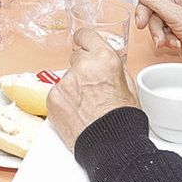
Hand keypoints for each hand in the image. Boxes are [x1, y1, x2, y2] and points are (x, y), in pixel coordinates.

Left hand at [47, 26, 136, 149]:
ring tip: (87, 107)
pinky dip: (64, 101)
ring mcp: (64, 82)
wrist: (111, 146)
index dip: (85, 40)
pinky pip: (57, 93)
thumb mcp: (129, 85)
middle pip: (76, 57)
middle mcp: (82, 67)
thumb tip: (105, 60)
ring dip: (74, 88)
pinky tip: (78, 113)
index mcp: (104, 59)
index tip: (82, 43)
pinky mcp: (52, 98)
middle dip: (82, 69)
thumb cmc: (124, 119)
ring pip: (67, 78)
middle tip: (92, 88)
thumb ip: (114, 67)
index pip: (86, 35)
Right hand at [123, 0, 181, 69]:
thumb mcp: (177, 14)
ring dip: (156, 31)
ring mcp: (173, 13)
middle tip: (142, 23)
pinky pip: (156, 28)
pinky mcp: (171, 27)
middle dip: (145, 14)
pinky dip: (162, 37)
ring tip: (164, 39)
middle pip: (149, 0)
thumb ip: (154, 0)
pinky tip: (173, 42)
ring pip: (151, 17)